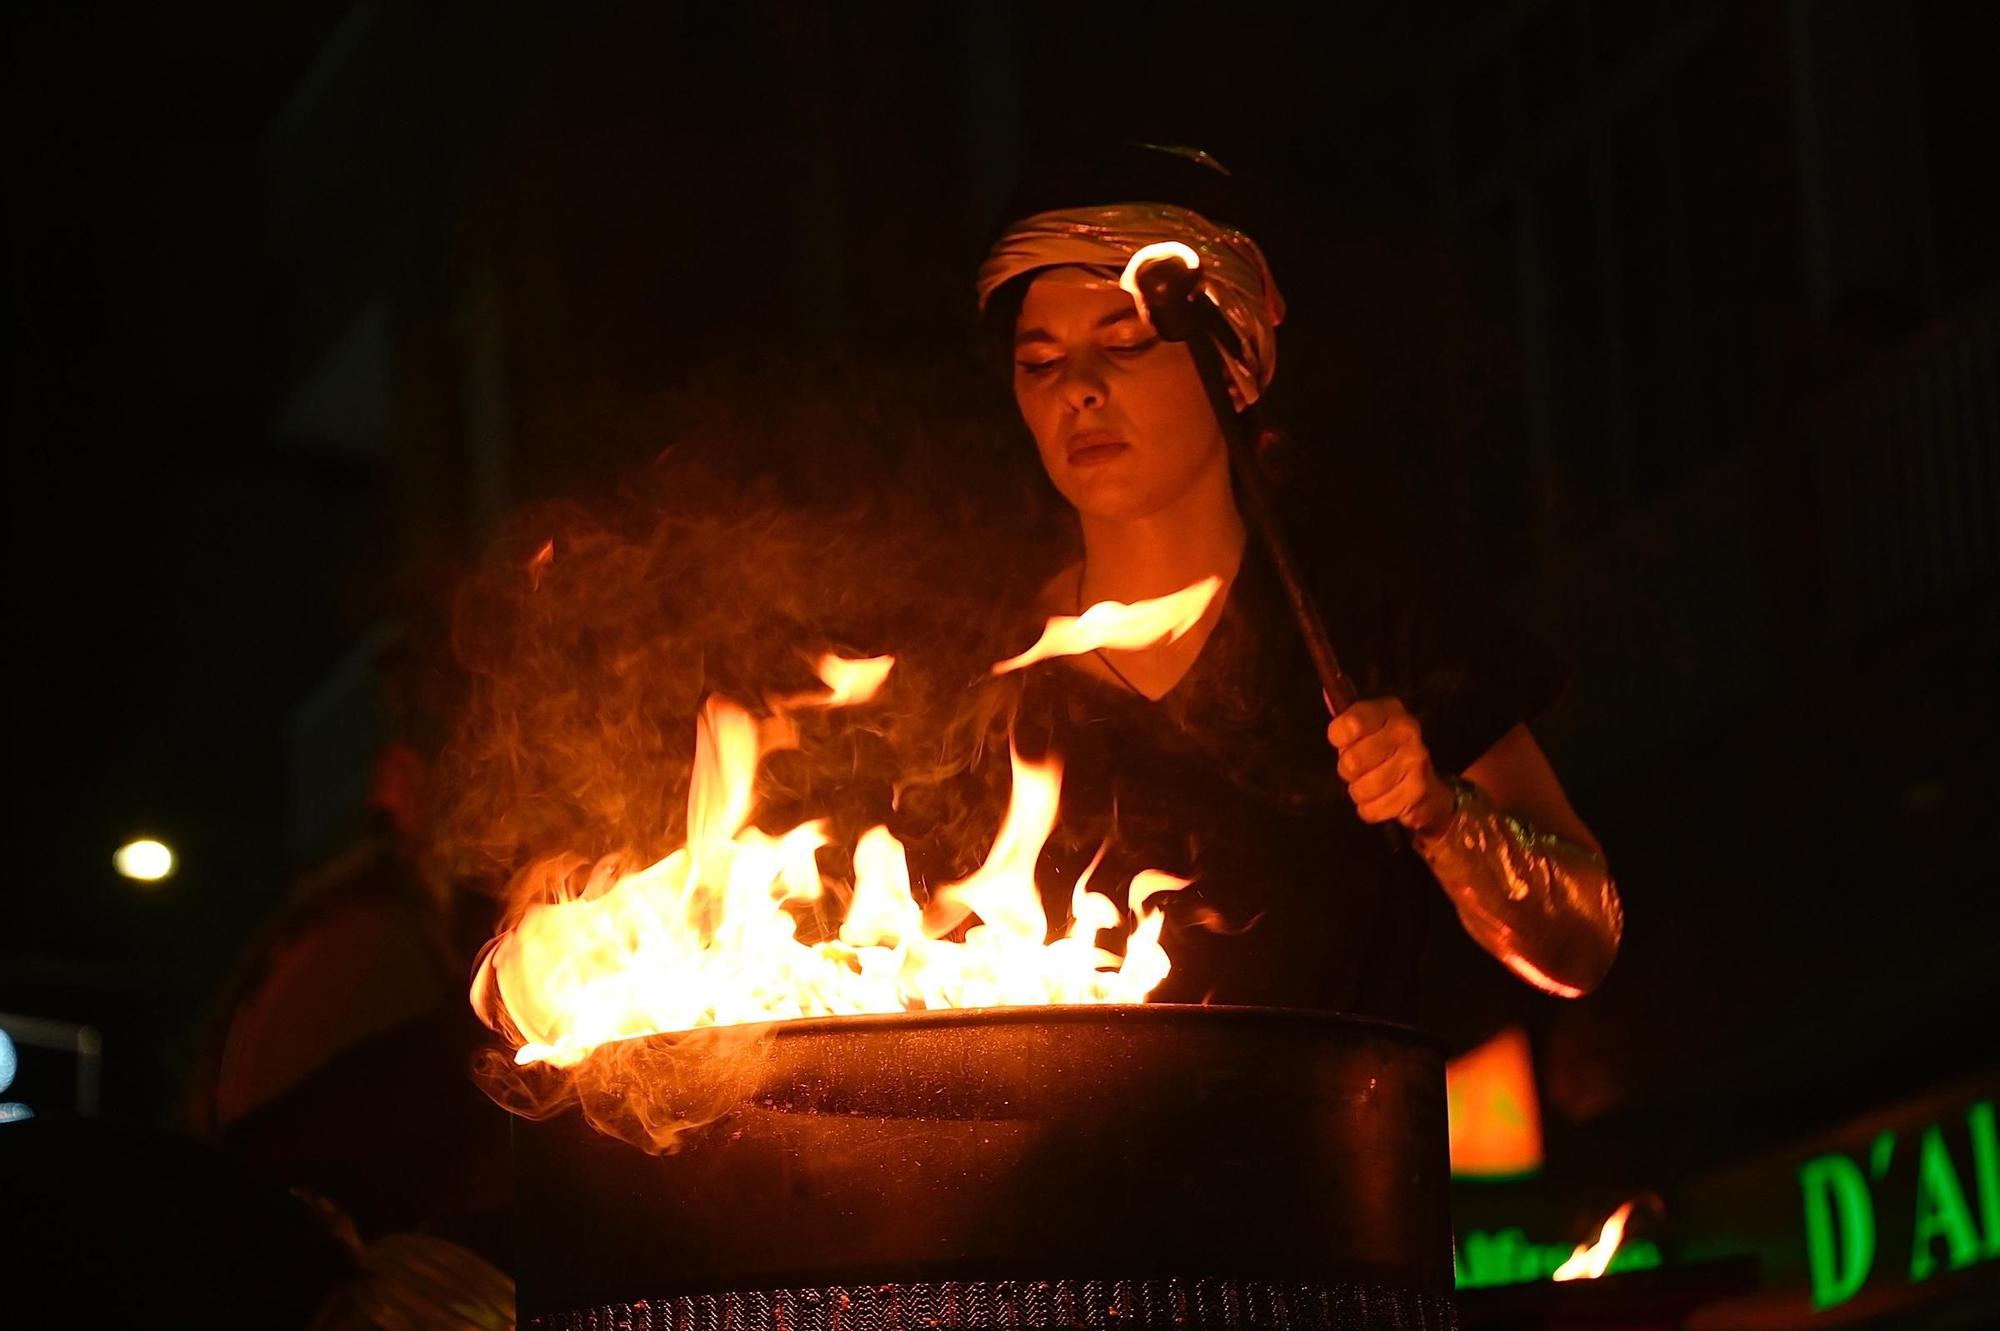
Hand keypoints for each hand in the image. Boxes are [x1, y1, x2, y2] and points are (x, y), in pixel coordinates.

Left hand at [1325, 698, 1455, 836]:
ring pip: (1361, 788)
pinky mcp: (1417, 791)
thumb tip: (1328, 691)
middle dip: (1348, 771)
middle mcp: (1407, 731)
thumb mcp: (1367, 732)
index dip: (1338, 738)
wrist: (1427, 790)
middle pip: (1352, 761)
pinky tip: (1383, 799)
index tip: (1344, 742)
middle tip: (1361, 769)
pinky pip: (1372, 808)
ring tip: (1372, 784)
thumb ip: (1346, 719)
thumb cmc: (1386, 755)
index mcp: (1390, 711)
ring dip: (1360, 792)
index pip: (1350, 723)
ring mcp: (1415, 761)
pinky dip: (1371, 809)